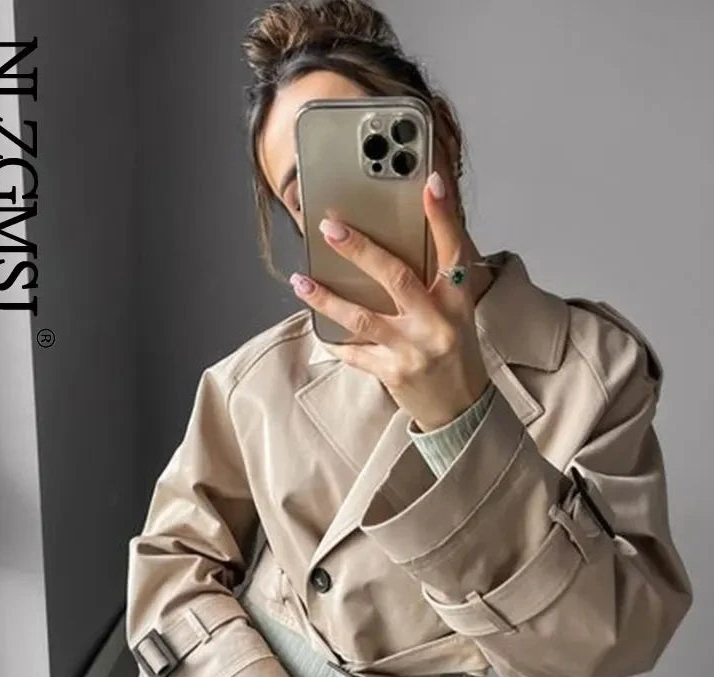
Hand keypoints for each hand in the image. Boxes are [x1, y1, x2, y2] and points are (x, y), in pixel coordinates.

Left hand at [289, 170, 490, 431]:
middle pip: (396, 278)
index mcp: (457, 302)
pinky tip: (316, 325)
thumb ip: (437, 279)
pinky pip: (354, 352)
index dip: (443, 216)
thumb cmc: (455, 353)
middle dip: (360, 250)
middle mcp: (436, 324)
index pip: (453, 250)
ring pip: (362, 318)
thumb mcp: (458, 312)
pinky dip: (334, 338)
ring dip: (327, 298)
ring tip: (301, 280)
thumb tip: (414, 233)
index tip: (430, 183)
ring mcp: (413, 350)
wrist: (460, 409)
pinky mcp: (392, 373)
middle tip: (330, 229)